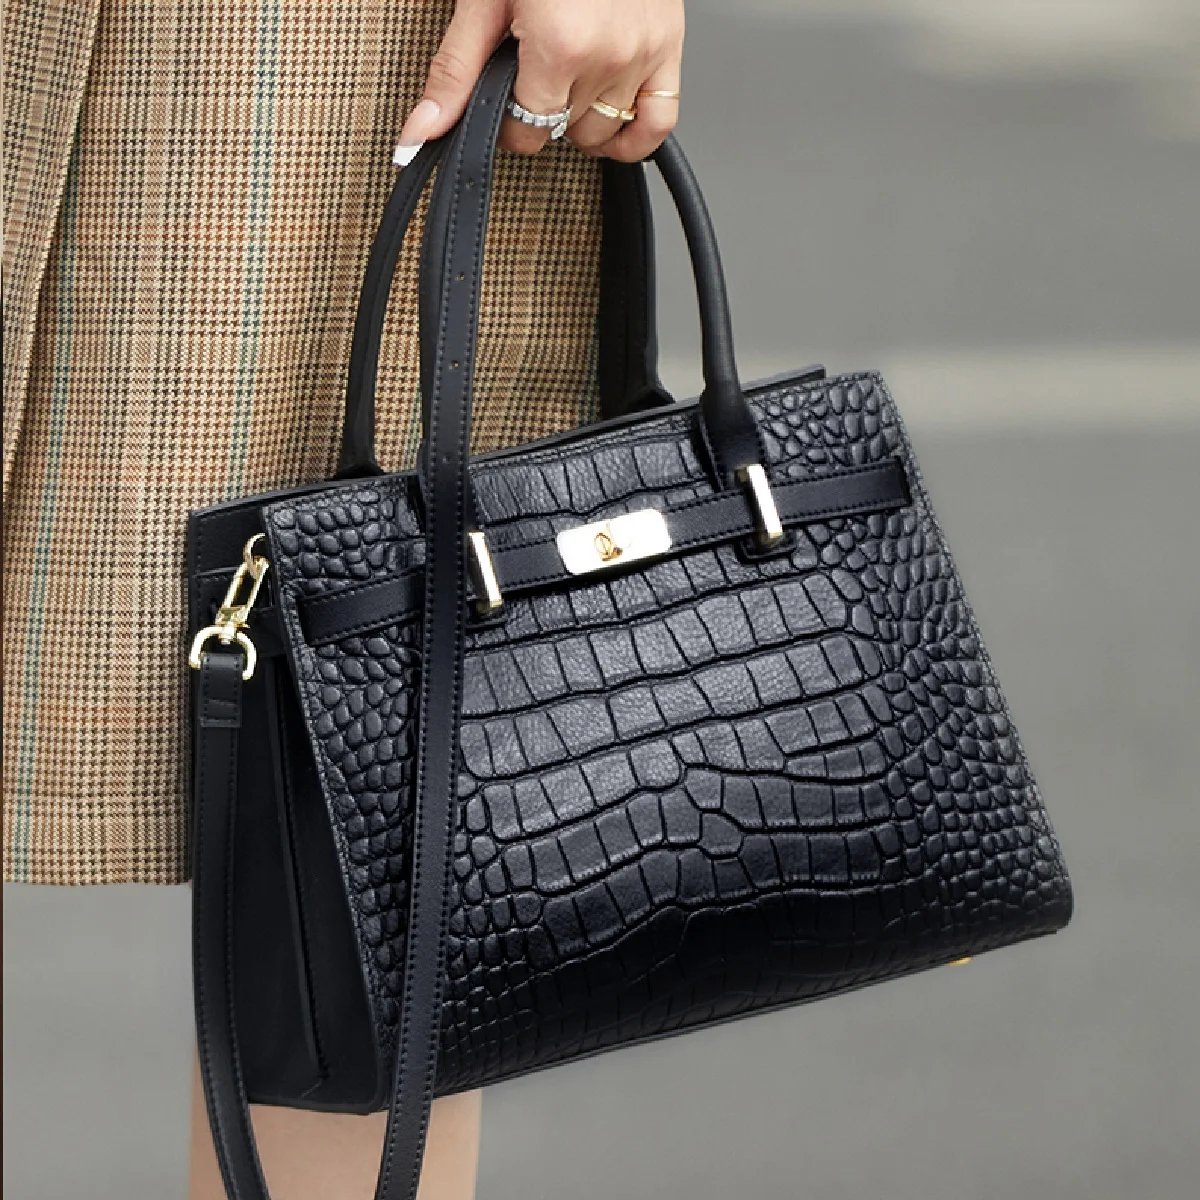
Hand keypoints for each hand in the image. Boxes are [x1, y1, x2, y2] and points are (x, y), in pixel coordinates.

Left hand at [394, 0, 683, 164]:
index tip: (501, 97)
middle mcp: (608, 55)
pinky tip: (608, 127)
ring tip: (565, 83)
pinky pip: (656, 124)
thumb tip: (422, 132)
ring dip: (579, 121)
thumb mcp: (485, 1)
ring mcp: (642, 54)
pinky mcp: (668, 49)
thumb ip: (455, 73)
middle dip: (540, 112)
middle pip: (562, 132)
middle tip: (530, 72)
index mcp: (561, 45)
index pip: (527, 131)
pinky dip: (633, 137)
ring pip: (603, 132)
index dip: (506, 122)